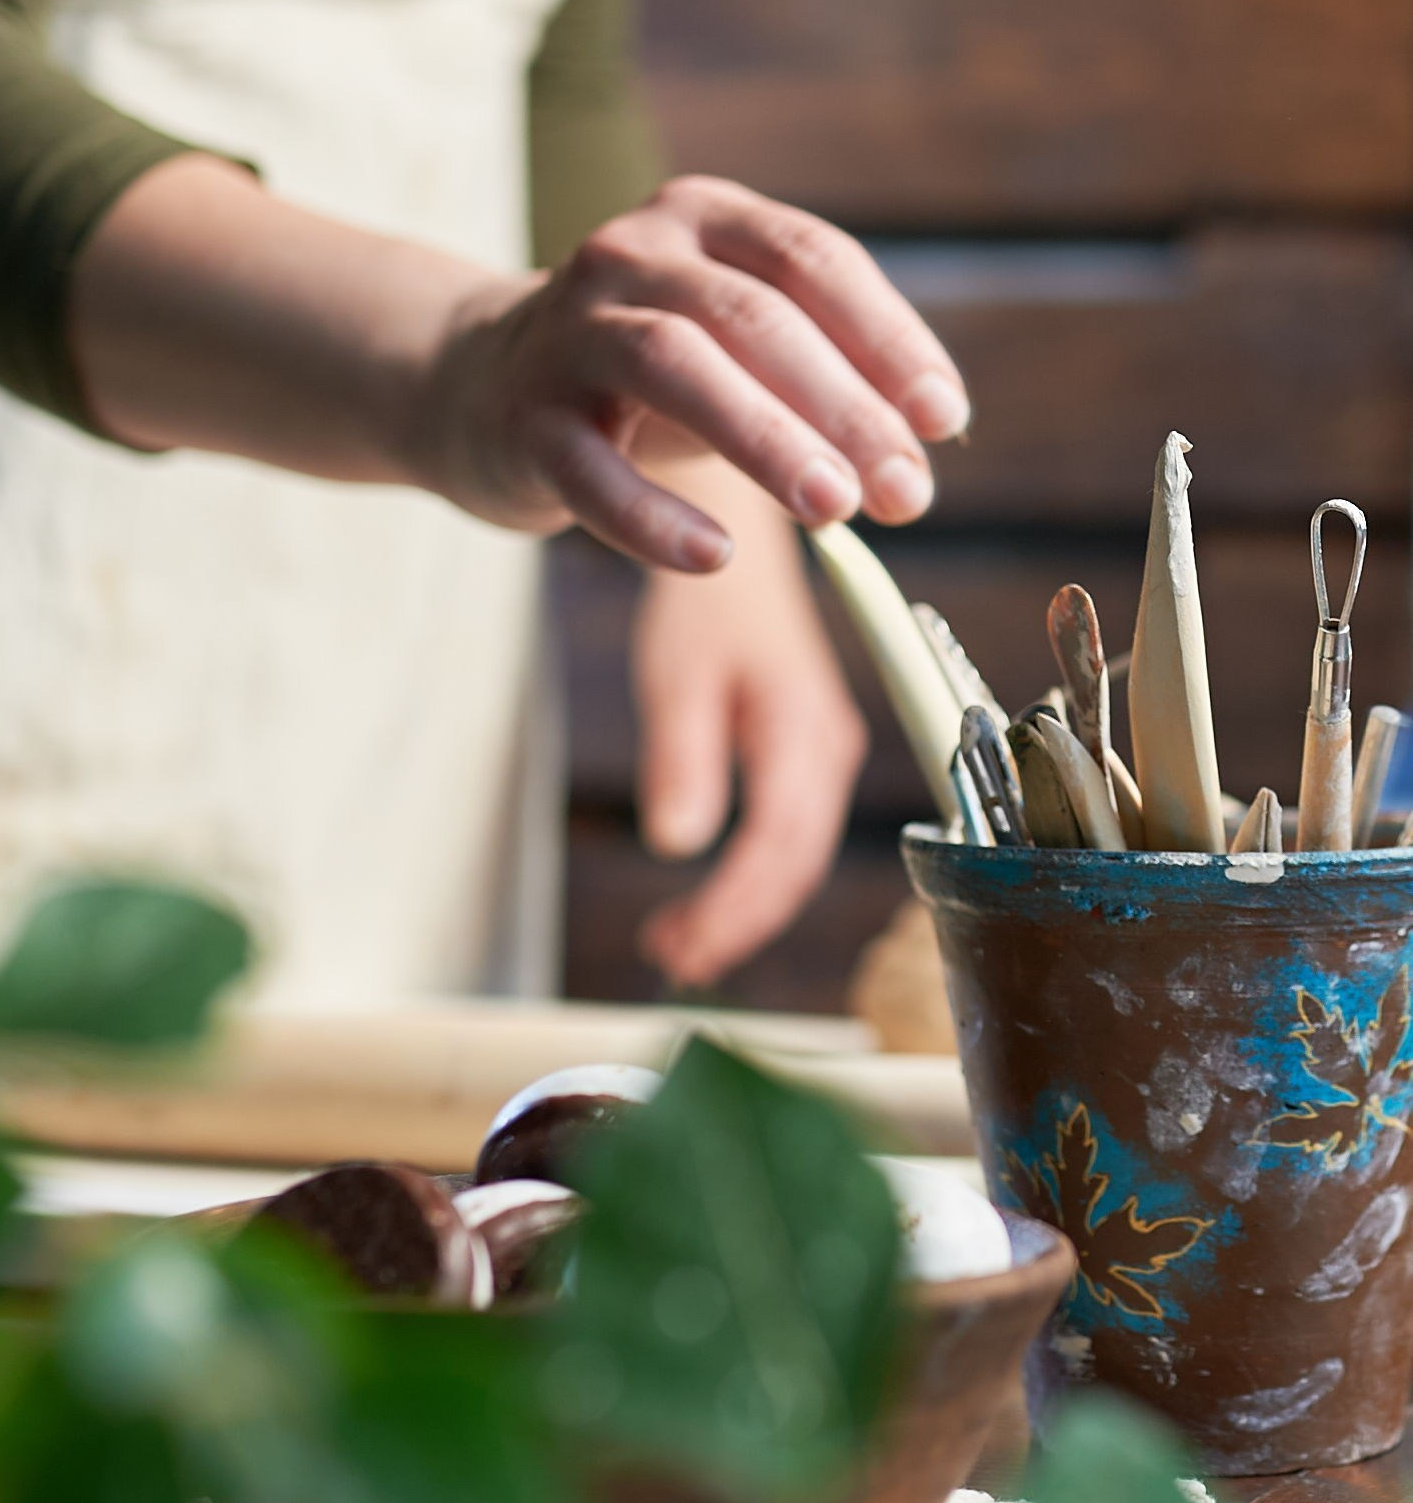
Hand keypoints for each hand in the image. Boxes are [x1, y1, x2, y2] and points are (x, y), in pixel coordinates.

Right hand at [418, 177, 968, 571]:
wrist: (477, 384)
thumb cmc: (642, 375)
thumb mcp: (735, 350)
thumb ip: (819, 384)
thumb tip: (918, 461)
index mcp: (704, 219)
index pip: (815, 261)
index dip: (889, 339)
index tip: (943, 419)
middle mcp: (632, 254)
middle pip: (754, 316)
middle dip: (843, 407)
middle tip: (907, 493)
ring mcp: (569, 330)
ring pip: (676, 366)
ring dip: (766, 439)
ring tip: (836, 509)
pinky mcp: (521, 416)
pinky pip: (589, 468)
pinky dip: (654, 516)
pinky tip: (716, 556)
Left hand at [629, 466, 867, 990]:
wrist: (737, 541)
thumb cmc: (702, 602)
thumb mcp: (676, 673)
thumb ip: (680, 756)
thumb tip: (677, 843)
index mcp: (802, 729)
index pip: (779, 845)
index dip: (734, 908)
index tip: (683, 947)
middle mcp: (828, 749)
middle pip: (795, 864)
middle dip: (738, 922)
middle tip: (674, 961)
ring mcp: (824, 754)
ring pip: (797, 856)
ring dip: (744, 909)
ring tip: (681, 945)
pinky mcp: (807, 755)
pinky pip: (790, 835)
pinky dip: (751, 879)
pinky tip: (706, 904)